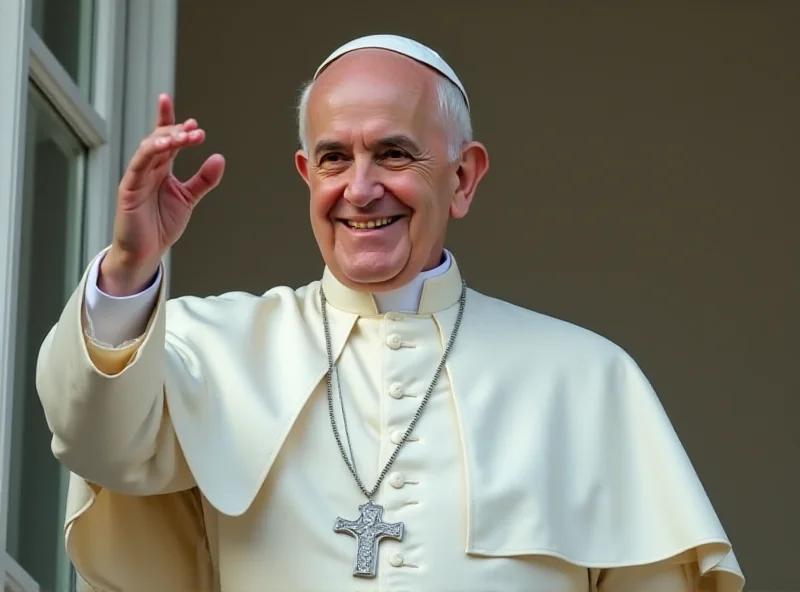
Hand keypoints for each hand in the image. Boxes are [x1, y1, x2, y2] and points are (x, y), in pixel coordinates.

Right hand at [100, 94, 224, 294]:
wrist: (146, 252)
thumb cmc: (161, 225)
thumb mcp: (188, 198)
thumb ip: (204, 180)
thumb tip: (218, 158)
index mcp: (161, 168)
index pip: (166, 138)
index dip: (171, 121)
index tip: (188, 112)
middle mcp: (148, 168)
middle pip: (160, 139)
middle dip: (177, 130)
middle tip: (195, 129)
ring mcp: (137, 176)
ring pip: (150, 147)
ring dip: (167, 137)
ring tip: (185, 134)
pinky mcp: (129, 187)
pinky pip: (139, 163)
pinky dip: (151, 151)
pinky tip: (164, 145)